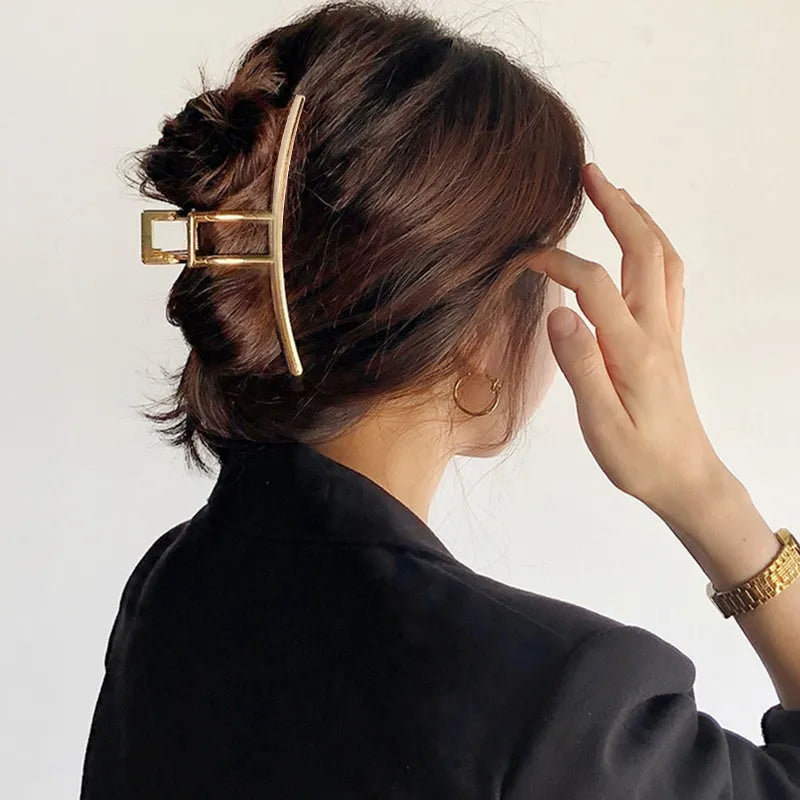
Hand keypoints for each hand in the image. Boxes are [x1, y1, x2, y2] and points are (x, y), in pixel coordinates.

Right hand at [528, 163, 732, 520]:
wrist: (686, 479)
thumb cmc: (638, 458)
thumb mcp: (601, 423)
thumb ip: (581, 365)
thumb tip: (559, 310)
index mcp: (633, 349)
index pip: (592, 283)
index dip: (556, 260)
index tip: (523, 257)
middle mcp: (656, 330)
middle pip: (643, 251)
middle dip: (616, 206)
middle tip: (590, 173)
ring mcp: (668, 332)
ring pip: (662, 260)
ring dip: (639, 220)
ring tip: (614, 194)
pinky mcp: (669, 340)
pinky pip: (669, 279)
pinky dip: (652, 248)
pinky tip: (638, 245)